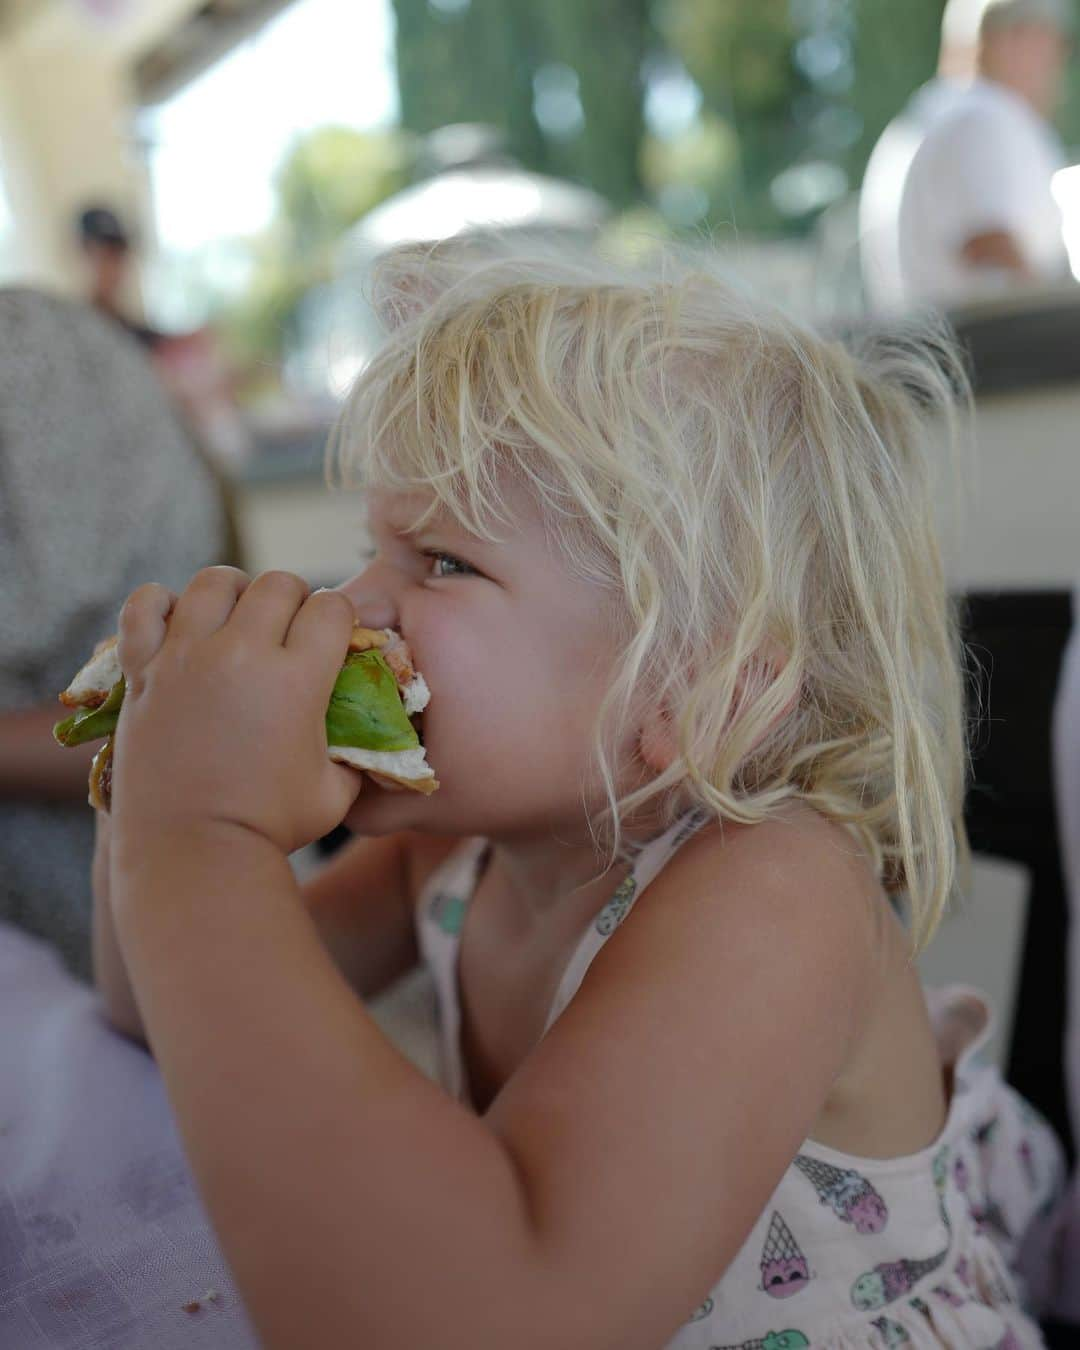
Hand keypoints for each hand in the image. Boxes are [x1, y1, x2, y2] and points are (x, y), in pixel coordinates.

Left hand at [111, 567, 362, 855]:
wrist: (192, 851)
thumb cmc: (271, 827)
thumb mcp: (337, 791)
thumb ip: (356, 751)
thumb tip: (370, 733)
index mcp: (297, 678)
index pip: (331, 607)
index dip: (338, 621)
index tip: (332, 641)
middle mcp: (242, 654)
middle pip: (278, 583)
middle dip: (294, 601)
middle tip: (288, 632)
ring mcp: (186, 657)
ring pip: (214, 581)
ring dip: (234, 593)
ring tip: (235, 619)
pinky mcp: (142, 670)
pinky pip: (145, 605)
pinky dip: (162, 605)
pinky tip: (179, 624)